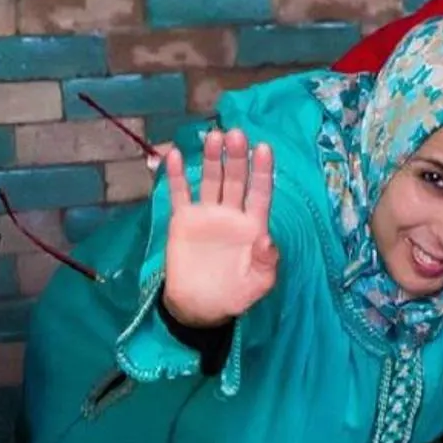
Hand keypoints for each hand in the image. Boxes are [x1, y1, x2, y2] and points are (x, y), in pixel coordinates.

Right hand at [160, 128, 279, 327]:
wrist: (199, 308)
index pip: (260, 193)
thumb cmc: (235, 295)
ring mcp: (206, 214)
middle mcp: (231, 214)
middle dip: (236, 157)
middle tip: (236, 134)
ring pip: (211, 181)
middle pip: (235, 180)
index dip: (262, 171)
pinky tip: (175, 155)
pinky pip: (180, 194)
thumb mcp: (258, 284)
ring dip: (212, 159)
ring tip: (213, 137)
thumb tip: (267, 239)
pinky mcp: (183, 220)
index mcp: (253, 225)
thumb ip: (266, 262)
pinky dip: (177, 175)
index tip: (264, 148)